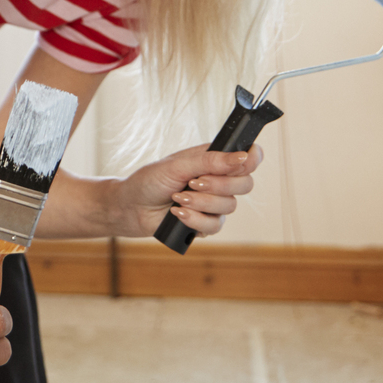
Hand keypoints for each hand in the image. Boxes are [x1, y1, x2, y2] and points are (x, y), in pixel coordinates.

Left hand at [107, 143, 263, 237]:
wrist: (130, 207)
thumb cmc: (150, 181)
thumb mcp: (178, 165)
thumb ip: (210, 161)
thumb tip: (243, 157)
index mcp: (214, 160)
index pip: (248, 157)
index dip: (251, 159)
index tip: (242, 162)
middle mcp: (218, 181)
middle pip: (245, 184)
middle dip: (221, 185)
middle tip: (194, 182)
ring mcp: (213, 203)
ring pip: (230, 206)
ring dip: (202, 202)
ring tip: (178, 198)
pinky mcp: (205, 223)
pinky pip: (215, 225)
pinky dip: (195, 219)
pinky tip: (177, 213)